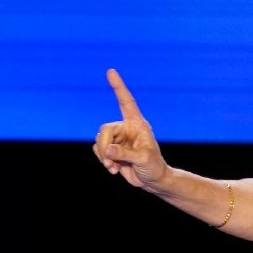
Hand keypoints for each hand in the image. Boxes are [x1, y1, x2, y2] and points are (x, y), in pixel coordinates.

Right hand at [92, 68, 169, 189]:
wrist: (152, 181)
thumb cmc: (154, 167)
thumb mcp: (143, 159)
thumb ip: (124, 154)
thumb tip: (107, 150)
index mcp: (137, 124)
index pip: (126, 101)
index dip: (118, 86)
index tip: (110, 71)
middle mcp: (126, 128)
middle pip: (104, 129)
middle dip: (104, 146)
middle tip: (109, 162)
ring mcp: (118, 139)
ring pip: (99, 141)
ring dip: (103, 156)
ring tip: (113, 168)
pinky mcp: (111, 150)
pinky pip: (98, 150)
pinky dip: (102, 160)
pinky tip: (113, 169)